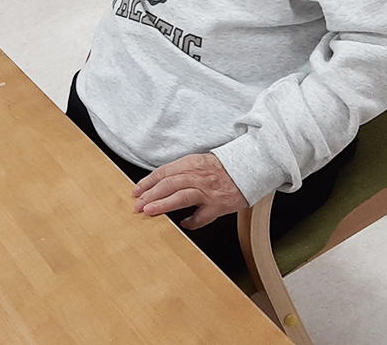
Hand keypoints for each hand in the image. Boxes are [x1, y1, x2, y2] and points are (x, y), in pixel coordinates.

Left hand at [132, 153, 248, 228]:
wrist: (250, 168)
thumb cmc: (223, 167)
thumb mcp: (199, 161)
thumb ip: (181, 170)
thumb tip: (159, 183)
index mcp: (190, 163)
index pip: (163, 172)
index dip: (147, 182)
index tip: (136, 191)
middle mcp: (198, 176)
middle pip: (169, 184)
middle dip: (150, 195)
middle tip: (138, 204)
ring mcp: (208, 191)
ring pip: (182, 197)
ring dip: (163, 204)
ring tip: (150, 211)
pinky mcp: (220, 205)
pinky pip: (203, 216)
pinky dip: (192, 221)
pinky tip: (184, 224)